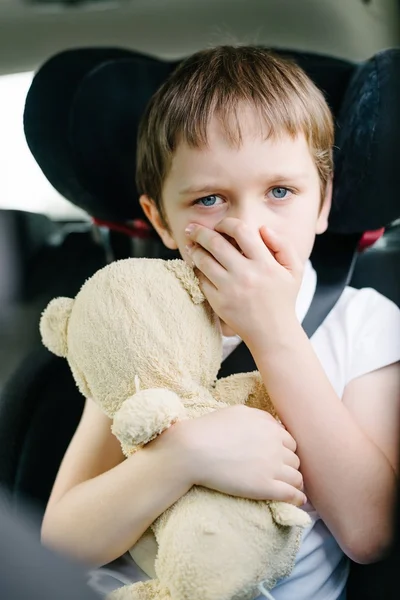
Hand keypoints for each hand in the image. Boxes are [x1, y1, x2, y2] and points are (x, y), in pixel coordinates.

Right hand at [173, 405, 305, 505]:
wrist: (193, 450)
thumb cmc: (210, 429)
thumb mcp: (237, 412)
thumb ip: (259, 417)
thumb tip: (271, 424)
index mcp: (269, 426)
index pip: (289, 441)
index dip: (285, 450)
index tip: (279, 458)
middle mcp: (275, 445)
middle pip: (294, 458)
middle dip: (289, 465)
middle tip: (282, 474)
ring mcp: (272, 466)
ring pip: (296, 477)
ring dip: (295, 482)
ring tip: (291, 488)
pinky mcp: (265, 486)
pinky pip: (291, 494)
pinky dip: (298, 498)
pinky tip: (298, 501)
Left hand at [185, 218, 302, 349]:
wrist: (273, 333)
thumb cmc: (283, 298)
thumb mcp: (294, 270)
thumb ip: (282, 245)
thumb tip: (262, 228)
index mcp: (265, 263)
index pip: (241, 230)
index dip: (226, 223)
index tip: (221, 225)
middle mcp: (246, 274)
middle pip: (215, 243)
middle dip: (200, 232)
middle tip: (191, 228)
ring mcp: (230, 289)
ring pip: (203, 260)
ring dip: (194, 249)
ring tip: (191, 245)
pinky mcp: (218, 302)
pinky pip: (201, 280)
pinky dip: (197, 270)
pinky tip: (197, 265)